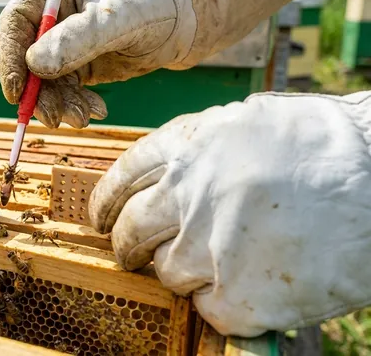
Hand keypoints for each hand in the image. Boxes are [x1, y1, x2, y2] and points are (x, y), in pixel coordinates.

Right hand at [0, 0, 196, 128]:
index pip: (15, 24)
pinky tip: (98, 110)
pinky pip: (65, 92)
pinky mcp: (77, 66)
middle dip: (38, 92)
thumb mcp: (115, 18)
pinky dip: (77, 106)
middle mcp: (50, 17)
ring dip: (59, 105)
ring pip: (45, 82)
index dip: (9, 58)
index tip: (16, 91)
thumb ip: (76, 39)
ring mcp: (62, 44)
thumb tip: (34, 66)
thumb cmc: (152, 2)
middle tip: (53, 118)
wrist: (184, 19)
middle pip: (25, 59)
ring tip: (83, 118)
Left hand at [89, 91, 370, 336]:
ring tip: (223, 264)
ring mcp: (208, 249)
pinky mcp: (237, 298)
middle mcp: (186, 196)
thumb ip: (202, 149)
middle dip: (128, 245)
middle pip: (130, 231)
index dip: (106, 203)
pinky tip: (253, 286)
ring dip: (185, 272)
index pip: (120, 179)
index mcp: (187, 148)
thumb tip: (171, 173)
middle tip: (137, 253)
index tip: (102, 218)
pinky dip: (223, 302)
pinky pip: (207, 308)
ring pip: (166, 273)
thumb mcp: (251, 124)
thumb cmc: (329, 147)